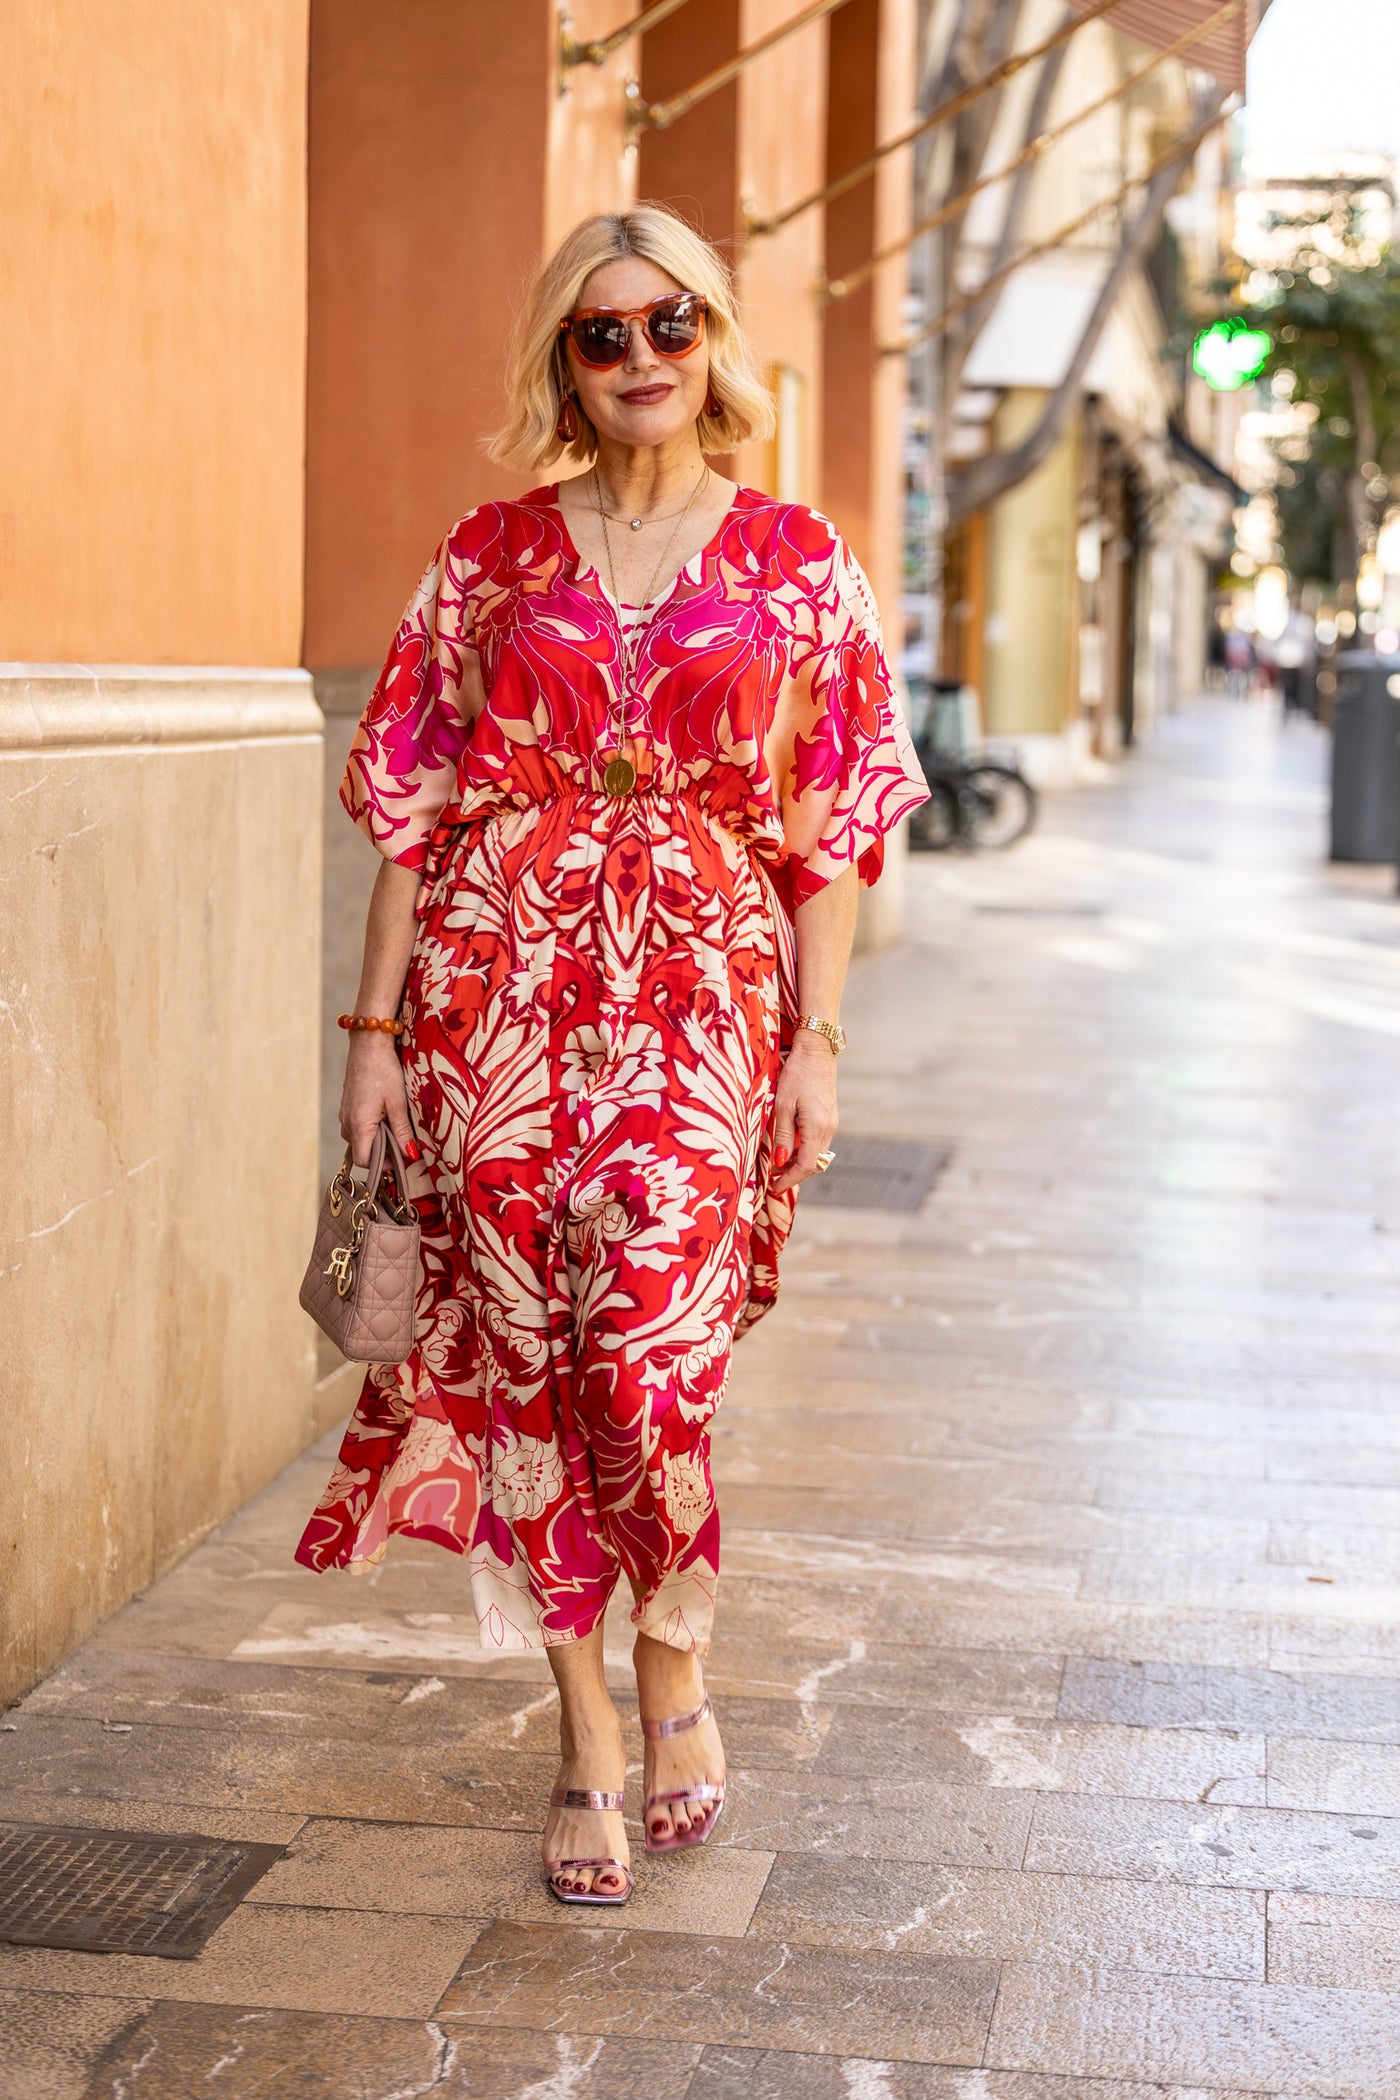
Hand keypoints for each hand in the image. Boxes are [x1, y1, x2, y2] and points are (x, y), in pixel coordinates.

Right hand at [339, 1032, 415, 1167]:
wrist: (368, 1044)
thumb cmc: (383, 1070)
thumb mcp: (398, 1102)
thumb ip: (402, 1131)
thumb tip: (409, 1155)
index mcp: (359, 1124)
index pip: (364, 1161)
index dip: (382, 1166)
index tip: (400, 1159)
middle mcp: (347, 1121)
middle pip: (361, 1151)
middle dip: (381, 1153)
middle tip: (402, 1143)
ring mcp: (345, 1113)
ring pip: (358, 1139)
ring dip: (375, 1139)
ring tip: (395, 1127)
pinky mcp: (347, 1105)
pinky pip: (356, 1126)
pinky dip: (370, 1128)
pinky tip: (385, 1115)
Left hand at [770, 1031, 836, 1192]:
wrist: (817, 1050)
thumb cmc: (797, 1074)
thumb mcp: (783, 1104)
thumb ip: (783, 1134)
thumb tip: (781, 1161)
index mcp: (817, 1127)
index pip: (807, 1165)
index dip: (790, 1179)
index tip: (775, 1187)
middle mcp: (829, 1128)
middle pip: (815, 1164)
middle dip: (795, 1175)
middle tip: (775, 1181)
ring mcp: (832, 1123)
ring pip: (818, 1154)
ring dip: (801, 1164)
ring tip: (780, 1167)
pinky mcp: (830, 1116)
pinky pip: (819, 1142)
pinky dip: (806, 1151)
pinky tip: (791, 1149)